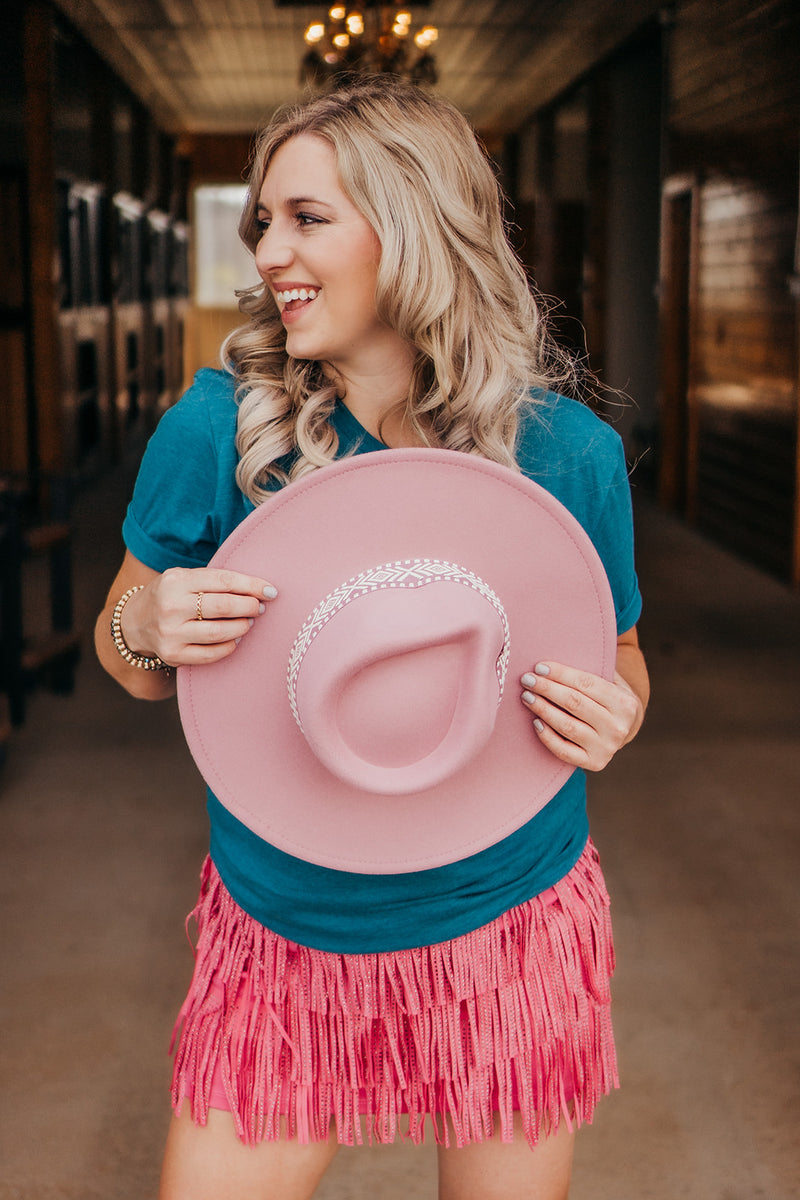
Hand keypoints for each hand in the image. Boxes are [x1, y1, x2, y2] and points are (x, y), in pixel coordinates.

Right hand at [121, 567, 277, 666]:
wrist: (135, 623)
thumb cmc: (171, 596)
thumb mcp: (183, 578)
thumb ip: (213, 581)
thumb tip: (258, 589)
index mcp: (176, 581)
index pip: (223, 581)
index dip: (251, 586)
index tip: (271, 591)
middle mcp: (171, 606)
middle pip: (223, 607)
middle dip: (249, 607)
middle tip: (260, 608)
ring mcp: (170, 633)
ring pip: (219, 632)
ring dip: (241, 627)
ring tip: (248, 623)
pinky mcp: (173, 654)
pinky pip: (210, 654)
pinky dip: (228, 647)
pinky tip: (235, 640)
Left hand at [520, 661, 642, 770]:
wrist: (624, 729)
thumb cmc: (607, 698)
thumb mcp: (610, 680)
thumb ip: (591, 669)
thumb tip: (552, 660)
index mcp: (625, 703)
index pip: (587, 684)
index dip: (560, 674)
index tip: (539, 667)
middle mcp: (618, 727)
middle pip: (575, 704)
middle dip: (547, 689)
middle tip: (527, 680)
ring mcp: (607, 748)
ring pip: (568, 726)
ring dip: (543, 709)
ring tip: (527, 696)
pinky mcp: (595, 763)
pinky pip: (564, 751)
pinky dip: (547, 736)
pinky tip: (535, 722)